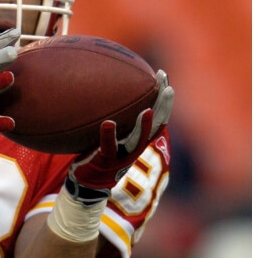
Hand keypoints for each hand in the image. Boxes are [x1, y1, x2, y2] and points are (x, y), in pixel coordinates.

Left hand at [65, 70, 173, 202]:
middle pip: (156, 125)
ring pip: (138, 140)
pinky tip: (108, 123)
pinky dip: (109, 135)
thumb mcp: (110, 130)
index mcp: (139, 136)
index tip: (163, 76)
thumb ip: (114, 113)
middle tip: (168, 88)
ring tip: (147, 110)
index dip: (162, 96)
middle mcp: (136, 145)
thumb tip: (108, 84)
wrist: (89, 181)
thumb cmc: (99, 151)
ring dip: (144, 126)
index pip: (157, 114)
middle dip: (163, 107)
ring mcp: (123, 155)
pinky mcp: (107, 160)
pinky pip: (108, 146)